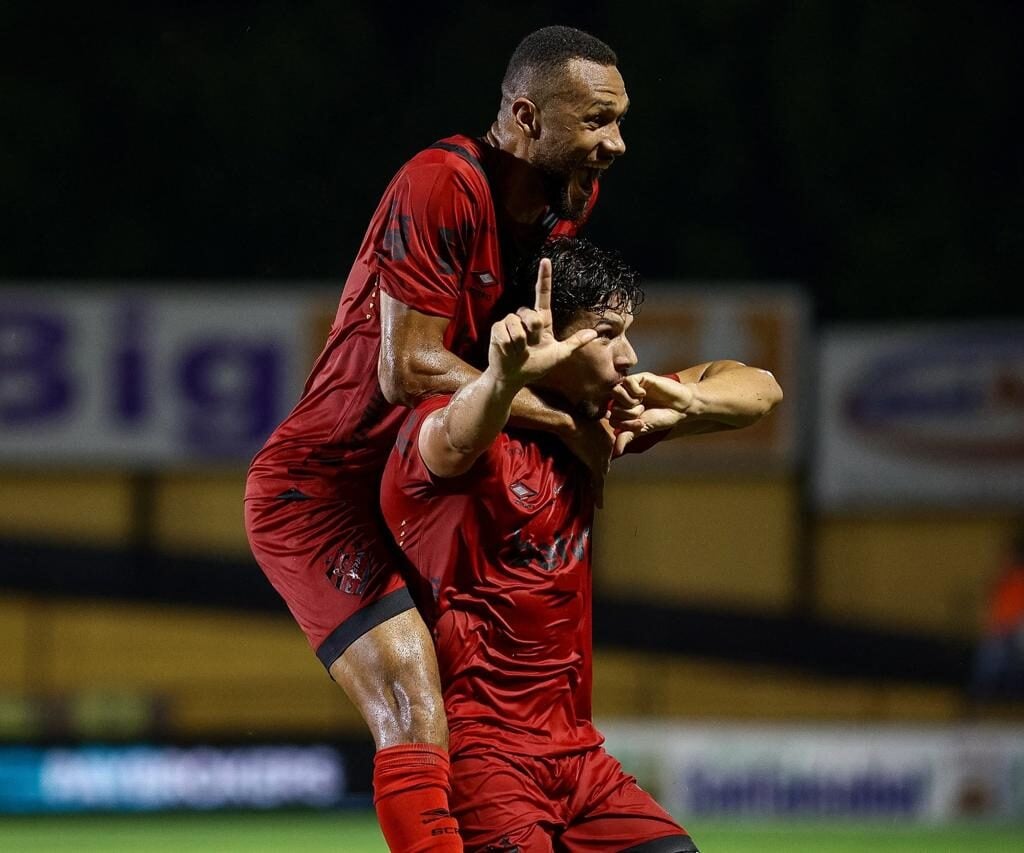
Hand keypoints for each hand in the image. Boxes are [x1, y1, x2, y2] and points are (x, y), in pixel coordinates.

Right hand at [488, 258, 596, 385]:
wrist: (513, 376)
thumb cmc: (535, 366)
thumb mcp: (558, 355)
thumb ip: (574, 343)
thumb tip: (594, 333)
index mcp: (541, 320)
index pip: (543, 295)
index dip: (544, 278)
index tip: (546, 261)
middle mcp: (525, 317)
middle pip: (532, 315)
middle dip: (532, 333)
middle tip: (529, 346)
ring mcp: (510, 322)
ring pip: (518, 325)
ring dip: (520, 343)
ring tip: (518, 350)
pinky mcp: (497, 328)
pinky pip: (505, 332)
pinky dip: (509, 346)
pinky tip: (507, 350)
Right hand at [561, 416, 613, 507]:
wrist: (570, 420)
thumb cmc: (575, 415)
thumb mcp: (589, 416)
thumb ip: (596, 419)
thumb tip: (598, 414)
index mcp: (609, 436)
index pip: (607, 451)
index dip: (601, 457)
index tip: (596, 461)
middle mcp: (609, 448)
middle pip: (605, 465)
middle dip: (600, 473)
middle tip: (599, 487)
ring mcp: (604, 457)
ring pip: (602, 475)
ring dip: (599, 487)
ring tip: (599, 499)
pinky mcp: (596, 465)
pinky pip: (598, 484)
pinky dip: (598, 494)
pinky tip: (600, 505)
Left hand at [610, 373, 696, 453]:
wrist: (680, 407)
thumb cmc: (661, 417)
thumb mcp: (642, 430)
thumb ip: (627, 437)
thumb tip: (616, 451)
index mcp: (623, 411)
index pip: (612, 419)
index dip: (625, 424)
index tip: (641, 424)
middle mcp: (624, 399)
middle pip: (613, 407)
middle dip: (629, 414)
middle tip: (643, 412)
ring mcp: (630, 388)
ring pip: (615, 392)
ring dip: (630, 402)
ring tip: (642, 403)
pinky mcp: (639, 378)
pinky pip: (626, 381)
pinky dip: (634, 390)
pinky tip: (644, 393)